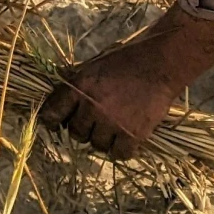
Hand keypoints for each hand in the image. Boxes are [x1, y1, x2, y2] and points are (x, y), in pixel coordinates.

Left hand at [37, 6, 213, 160]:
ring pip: (97, 145)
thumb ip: (78, 86)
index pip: (52, 113)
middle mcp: (92, 106)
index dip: (52, 121)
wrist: (161, 63)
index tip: (56, 124)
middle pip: (76, 133)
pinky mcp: (133, 134)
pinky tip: (127, 137)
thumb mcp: (95, 65)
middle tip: (96, 120)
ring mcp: (113, 122)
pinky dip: (121, 149)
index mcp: (79, 86)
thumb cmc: (127, 60)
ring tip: (115, 125)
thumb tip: (61, 106)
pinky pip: (119, 154)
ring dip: (104, 139)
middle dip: (84, 128)